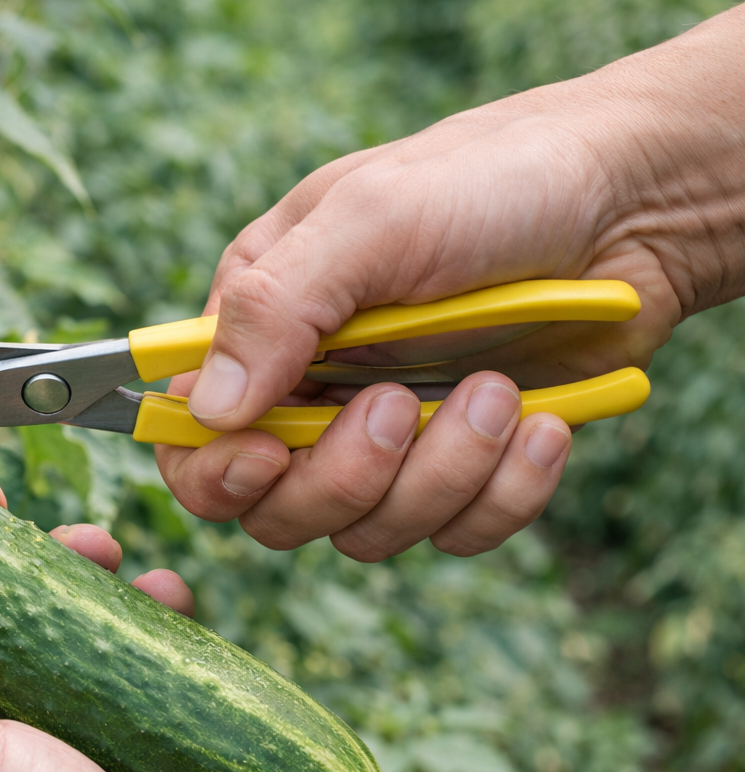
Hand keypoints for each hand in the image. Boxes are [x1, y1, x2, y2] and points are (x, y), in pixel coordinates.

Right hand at [162, 6, 744, 560]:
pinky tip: (541, 425)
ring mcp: (387, 438)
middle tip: (400, 404)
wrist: (635, 201)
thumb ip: (275, 310)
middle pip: (274, 509)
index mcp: (262, 326)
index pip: (191, 438)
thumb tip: (205, 410)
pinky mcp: (463, 468)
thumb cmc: (489, 182)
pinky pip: (457, 533)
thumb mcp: (371, 220)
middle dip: (345, 475)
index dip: (218, 470)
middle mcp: (311, 392)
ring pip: (368, 531)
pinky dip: (504, 491)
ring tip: (498, 388)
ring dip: (441, 471)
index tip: (270, 453)